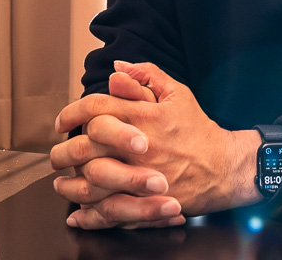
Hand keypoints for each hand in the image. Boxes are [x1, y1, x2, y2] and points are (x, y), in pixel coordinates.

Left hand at [50, 69, 183, 228]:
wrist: (224, 166)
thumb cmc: (198, 129)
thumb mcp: (177, 93)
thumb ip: (145, 77)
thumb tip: (116, 68)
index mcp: (143, 116)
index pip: (95, 108)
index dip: (71, 113)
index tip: (62, 121)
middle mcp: (138, 146)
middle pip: (86, 145)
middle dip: (64, 149)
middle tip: (57, 153)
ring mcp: (141, 176)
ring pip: (92, 180)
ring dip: (70, 181)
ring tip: (61, 180)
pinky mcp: (146, 202)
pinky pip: (108, 210)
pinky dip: (88, 214)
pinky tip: (77, 211)